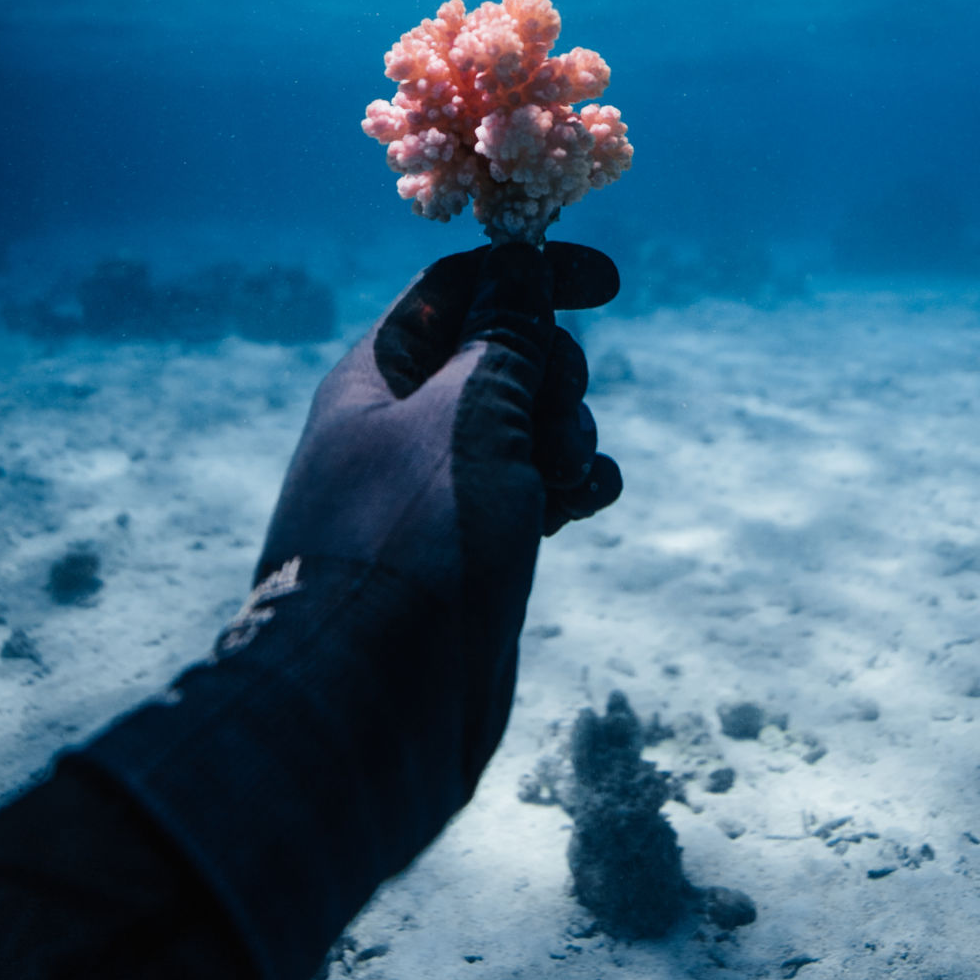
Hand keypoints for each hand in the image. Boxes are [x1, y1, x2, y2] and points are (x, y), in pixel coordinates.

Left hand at [82, 241, 622, 979]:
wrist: (371, 705)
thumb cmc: (410, 544)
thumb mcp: (465, 419)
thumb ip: (503, 342)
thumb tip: (521, 277)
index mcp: (375, 378)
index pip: (459, 289)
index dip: (530, 274)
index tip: (608, 282)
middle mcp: (404, 427)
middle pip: (504, 353)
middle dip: (551, 369)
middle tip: (551, 414)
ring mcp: (440, 492)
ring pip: (530, 424)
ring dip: (566, 433)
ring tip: (564, 479)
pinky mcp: (475, 551)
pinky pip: (537, 490)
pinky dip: (571, 484)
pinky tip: (592, 500)